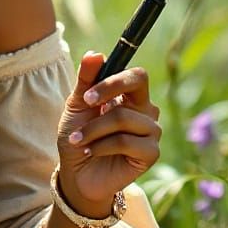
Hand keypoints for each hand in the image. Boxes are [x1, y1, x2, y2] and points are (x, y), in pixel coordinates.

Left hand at [55, 51, 161, 216]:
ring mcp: (151, 132)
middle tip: (84, 106)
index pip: (136, 74)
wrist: (76, 173)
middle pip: (138, 84)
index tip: (88, 95)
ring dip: (93, 129)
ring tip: (78, 141)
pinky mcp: (151, 153)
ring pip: (123, 117)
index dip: (112, 79)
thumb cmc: (78, 137)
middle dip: (106, 92)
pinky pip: (126, 141)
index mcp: (130, 96)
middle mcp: (145, 111)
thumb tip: (94, 53)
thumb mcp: (76, 106)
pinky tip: (91, 152)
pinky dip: (101, 146)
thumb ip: (86, 80)